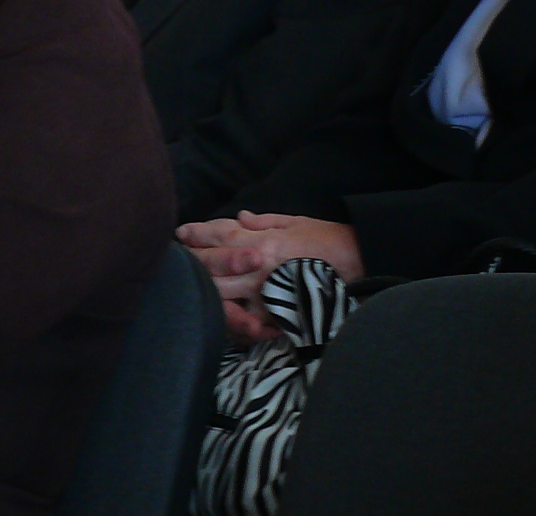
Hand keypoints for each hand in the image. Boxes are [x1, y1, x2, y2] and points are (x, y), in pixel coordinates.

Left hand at [178, 212, 364, 342]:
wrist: (356, 262)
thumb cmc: (327, 239)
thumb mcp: (295, 222)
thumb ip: (264, 221)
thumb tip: (240, 216)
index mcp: (263, 240)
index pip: (220, 235)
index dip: (198, 233)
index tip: (181, 232)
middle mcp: (260, 266)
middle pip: (213, 265)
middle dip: (193, 260)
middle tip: (179, 258)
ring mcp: (266, 291)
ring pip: (222, 293)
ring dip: (206, 288)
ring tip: (192, 286)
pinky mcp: (277, 313)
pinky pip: (248, 318)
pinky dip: (234, 317)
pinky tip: (221, 313)